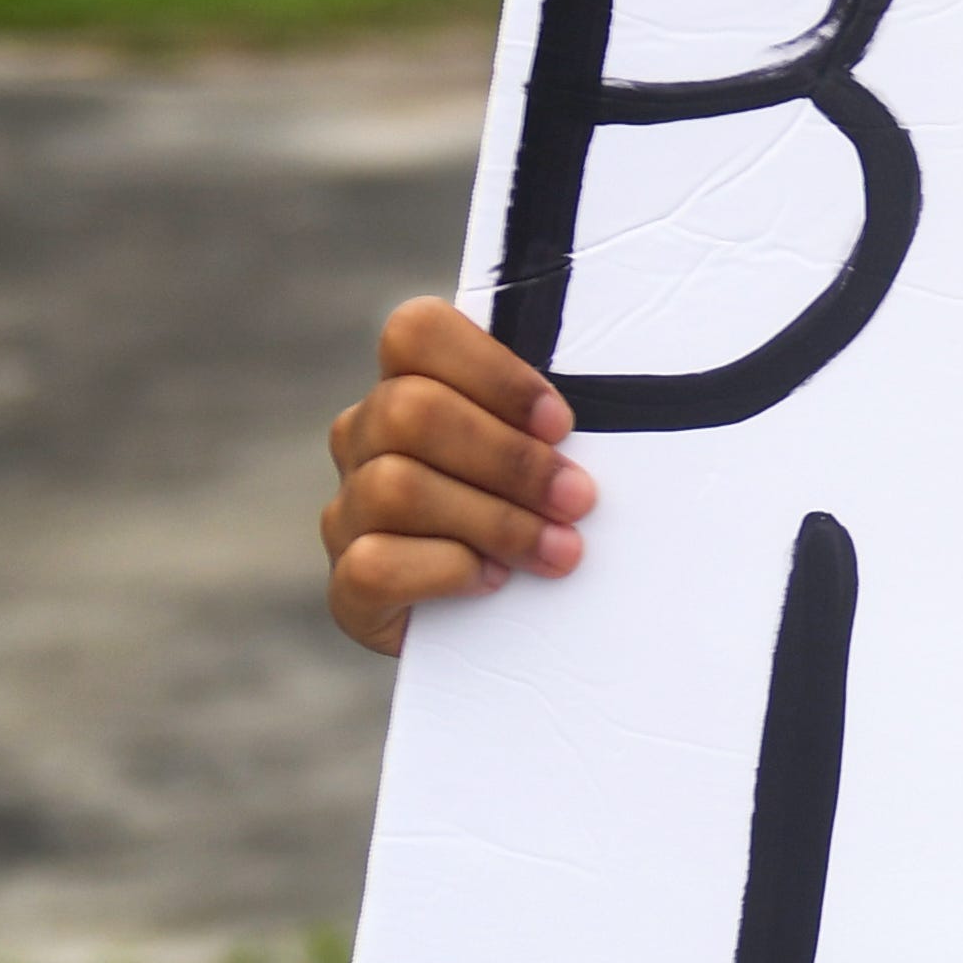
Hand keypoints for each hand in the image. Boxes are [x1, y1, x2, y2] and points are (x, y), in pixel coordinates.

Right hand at [319, 297, 593, 655]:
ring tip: (559, 551)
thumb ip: (553, 423)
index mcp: (410, 387)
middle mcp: (365, 440)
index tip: (561, 424)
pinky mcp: (347, 589)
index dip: (492, 372)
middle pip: (411, 411)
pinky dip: (445, 570)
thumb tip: (616, 400)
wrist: (507, 629)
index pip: (415, 332)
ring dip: (495, 520)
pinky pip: (374, 564)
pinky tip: (494, 580)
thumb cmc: (542, 518)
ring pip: (395, 487)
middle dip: (510, 458)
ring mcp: (347, 512)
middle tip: (578, 499)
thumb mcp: (553, 457)